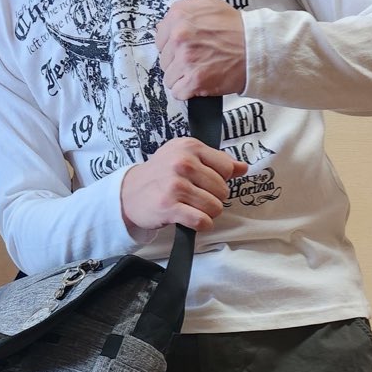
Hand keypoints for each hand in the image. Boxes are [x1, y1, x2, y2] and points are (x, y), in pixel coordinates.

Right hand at [121, 137, 247, 232]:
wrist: (129, 193)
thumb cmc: (161, 175)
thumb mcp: (186, 157)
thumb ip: (216, 161)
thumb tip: (243, 167)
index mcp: (190, 147)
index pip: (227, 168)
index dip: (221, 179)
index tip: (206, 182)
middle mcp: (183, 163)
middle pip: (223, 190)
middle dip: (214, 198)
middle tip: (197, 197)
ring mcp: (176, 185)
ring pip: (215, 207)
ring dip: (208, 213)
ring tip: (193, 208)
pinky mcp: (169, 206)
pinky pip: (202, 221)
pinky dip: (201, 224)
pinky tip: (191, 220)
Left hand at [155, 0, 246, 100]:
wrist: (255, 48)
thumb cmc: (235, 28)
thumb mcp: (208, 4)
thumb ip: (184, 11)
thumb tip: (166, 25)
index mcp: (180, 15)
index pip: (160, 38)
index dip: (172, 46)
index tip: (184, 49)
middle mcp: (179, 36)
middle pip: (164, 59)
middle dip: (177, 62)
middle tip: (196, 60)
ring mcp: (186, 59)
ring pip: (169, 77)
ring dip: (182, 78)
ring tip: (199, 72)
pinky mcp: (194, 80)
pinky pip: (178, 92)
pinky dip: (187, 92)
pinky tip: (199, 83)